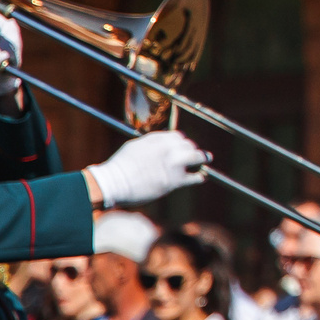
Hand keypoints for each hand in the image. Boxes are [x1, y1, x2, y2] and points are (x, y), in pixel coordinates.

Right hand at [87, 129, 206, 206]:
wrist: (115, 182)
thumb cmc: (120, 166)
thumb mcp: (135, 146)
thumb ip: (151, 143)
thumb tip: (162, 143)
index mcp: (158, 139)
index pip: (178, 137)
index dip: (181, 143)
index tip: (182, 147)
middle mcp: (169, 148)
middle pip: (189, 145)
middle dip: (190, 150)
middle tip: (194, 155)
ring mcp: (173, 164)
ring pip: (195, 157)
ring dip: (200, 159)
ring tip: (204, 161)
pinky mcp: (175, 181)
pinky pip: (194, 177)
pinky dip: (199, 177)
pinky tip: (202, 176)